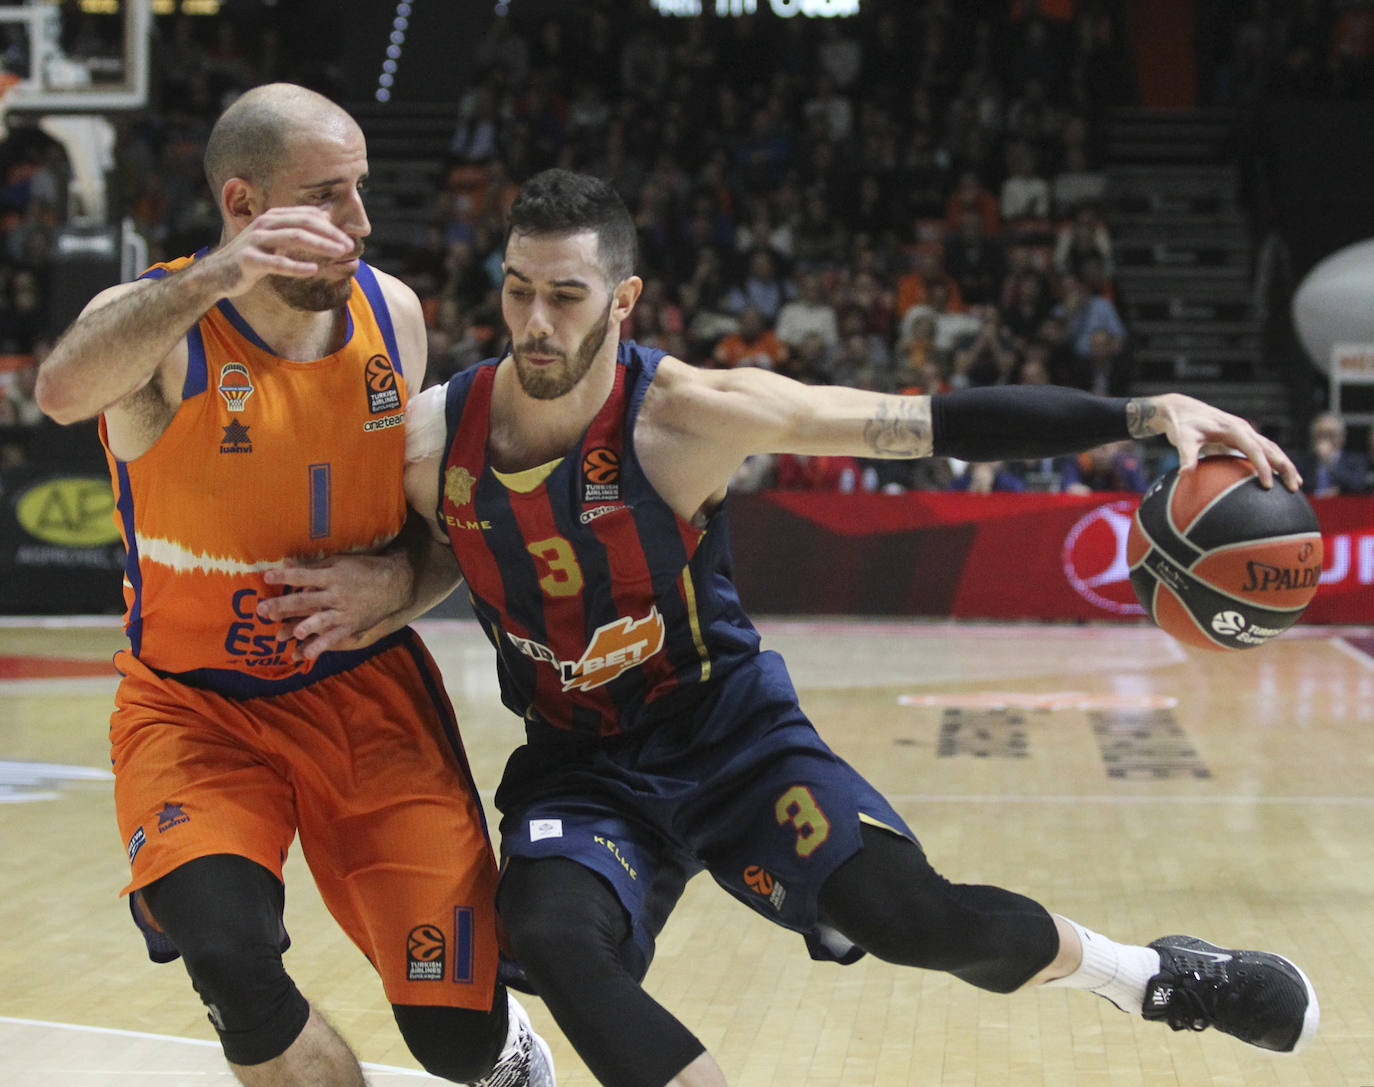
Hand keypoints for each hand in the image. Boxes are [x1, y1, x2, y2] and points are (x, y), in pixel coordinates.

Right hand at [203, 206, 355, 298]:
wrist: (218, 274)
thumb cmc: (253, 257)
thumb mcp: (274, 239)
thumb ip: (296, 228)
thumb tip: (325, 215)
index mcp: (272, 218)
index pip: (307, 215)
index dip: (330, 226)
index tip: (347, 238)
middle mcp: (264, 224)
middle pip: (303, 223)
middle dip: (329, 233)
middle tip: (349, 245)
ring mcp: (255, 241)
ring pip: (293, 238)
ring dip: (320, 245)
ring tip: (338, 253)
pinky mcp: (249, 260)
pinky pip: (277, 263)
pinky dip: (297, 266)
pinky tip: (313, 270)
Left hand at [256, 553, 414, 660]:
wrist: (394, 584)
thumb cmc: (364, 569)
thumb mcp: (340, 562)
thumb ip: (313, 566)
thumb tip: (287, 562)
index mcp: (332, 576)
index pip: (303, 575)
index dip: (285, 576)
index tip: (266, 577)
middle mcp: (336, 594)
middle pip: (305, 600)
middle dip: (282, 605)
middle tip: (261, 610)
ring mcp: (344, 612)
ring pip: (320, 620)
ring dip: (304, 626)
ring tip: (290, 633)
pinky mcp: (350, 625)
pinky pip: (333, 637)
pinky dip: (320, 646)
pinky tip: (306, 655)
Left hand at [1129, 393, 1300, 489]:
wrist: (1182, 409)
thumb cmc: (1183, 425)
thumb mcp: (1183, 439)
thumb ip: (1186, 456)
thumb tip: (1184, 475)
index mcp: (1233, 428)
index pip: (1254, 449)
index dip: (1262, 467)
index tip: (1268, 485)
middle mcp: (1244, 429)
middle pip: (1271, 448)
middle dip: (1284, 467)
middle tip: (1294, 487)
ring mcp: (1245, 433)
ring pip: (1272, 449)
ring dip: (1284, 465)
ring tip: (1296, 485)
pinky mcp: (1242, 438)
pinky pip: (1263, 451)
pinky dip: (1274, 463)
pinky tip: (1278, 478)